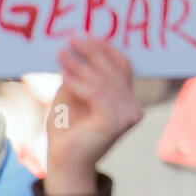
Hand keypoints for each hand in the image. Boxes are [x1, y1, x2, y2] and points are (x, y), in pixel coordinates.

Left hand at [44, 38, 142, 195]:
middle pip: (116, 70)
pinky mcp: (116, 122)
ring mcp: (128, 115)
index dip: (105, 49)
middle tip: (72, 38)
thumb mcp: (74, 94)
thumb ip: (80, 75)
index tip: (85, 35)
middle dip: (93, 52)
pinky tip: (64, 74)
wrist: (64, 161)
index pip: (122, 66)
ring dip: (82, 65)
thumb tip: (75, 46)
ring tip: (62, 53)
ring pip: (105, 81)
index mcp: (127, 99)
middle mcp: (133, 107)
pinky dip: (79, 82)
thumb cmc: (67, 129)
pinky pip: (97, 94)